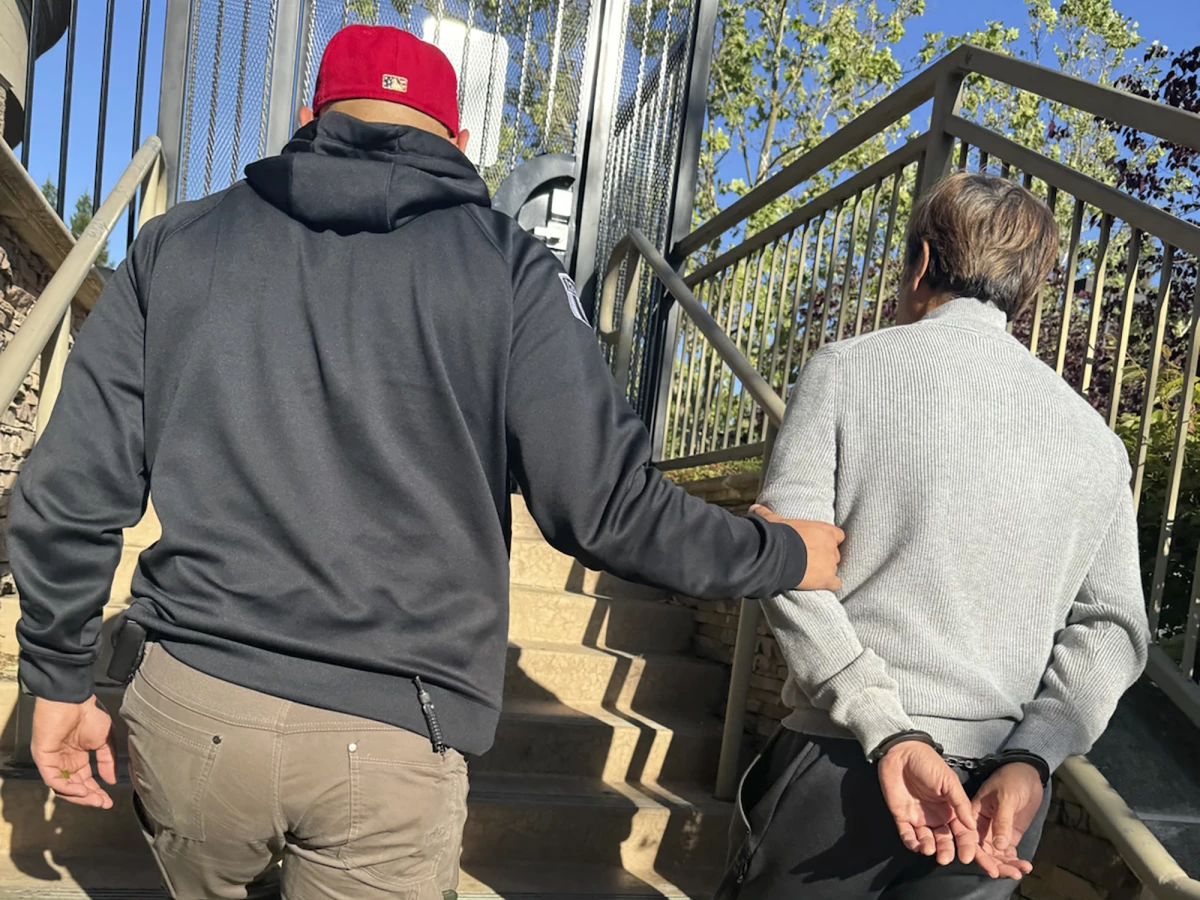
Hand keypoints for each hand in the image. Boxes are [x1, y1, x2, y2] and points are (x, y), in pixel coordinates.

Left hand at [31, 696, 117, 808]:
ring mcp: (53, 761)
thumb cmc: (88, 713)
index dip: (97, 792)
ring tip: (94, 799)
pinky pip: (53, 779)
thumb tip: (112, 780)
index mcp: (78, 756)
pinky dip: (67, 787)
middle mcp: (64, 761)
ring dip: (79, 795)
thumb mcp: (106, 740)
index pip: (85, 780)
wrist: (73, 700)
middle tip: (102, 803)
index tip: (108, 801)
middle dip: (89, 797)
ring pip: (63, 787)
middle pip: (74, 787)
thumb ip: (108, 761)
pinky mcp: (44, 759)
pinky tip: (82, 790)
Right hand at [749, 504, 843, 590]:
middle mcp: (831, 546)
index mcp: (823, 530)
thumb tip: (755, 508)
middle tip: (811, 560)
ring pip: (833, 569)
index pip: (838, 535)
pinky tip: (819, 585)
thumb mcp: (774, 522)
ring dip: (825, 571)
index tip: (819, 543)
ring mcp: (830, 564)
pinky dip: (828, 585)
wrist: (779, 555)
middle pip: (835, 554)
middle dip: (825, 557)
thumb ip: (767, 514)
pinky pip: (835, 584)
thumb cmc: (779, 535)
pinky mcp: (827, 579)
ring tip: (811, 574)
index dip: (830, 540)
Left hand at [878, 741, 977, 864]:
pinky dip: (911, 842)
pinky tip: (916, 845)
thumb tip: (972, 825)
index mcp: (951, 809)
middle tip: (946, 859)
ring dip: (929, 848)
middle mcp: (937, 817)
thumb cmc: (928, 763)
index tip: (967, 856)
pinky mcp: (902, 816)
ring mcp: (919, 817)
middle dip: (947, 851)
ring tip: (930, 850)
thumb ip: (960, 803)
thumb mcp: (948, 781)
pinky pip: (907, 834)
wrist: (900, 752)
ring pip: (927, 840)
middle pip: (945, 840)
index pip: (962, 832)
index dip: (966, 845)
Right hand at [970, 762, 1042, 879]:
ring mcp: (996, 832)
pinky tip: (1026, 866)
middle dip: (996, 865)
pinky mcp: (1009, 835)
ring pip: (997, 855)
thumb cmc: (1012, 779)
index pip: (972, 840)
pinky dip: (1016, 861)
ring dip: (1008, 866)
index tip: (992, 870)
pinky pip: (1009, 853)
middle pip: (984, 852)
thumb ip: (1002, 821)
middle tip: (1011, 873)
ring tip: (1021, 870)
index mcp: (973, 815)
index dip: (980, 857)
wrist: (1028, 774)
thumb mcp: (1006, 798)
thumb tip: (1000, 846)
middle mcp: (982, 827)